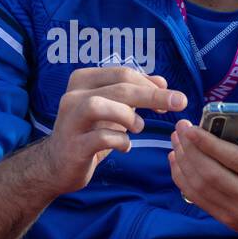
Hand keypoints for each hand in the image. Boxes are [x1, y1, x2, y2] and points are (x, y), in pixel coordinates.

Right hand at [43, 67, 186, 193]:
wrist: (57, 165)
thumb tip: (162, 81)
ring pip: (101, 106)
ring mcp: (70, 120)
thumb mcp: (113, 108)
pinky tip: (125, 146)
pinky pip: (100, 138)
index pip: (123, 73)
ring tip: (138, 128)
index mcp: (83, 80)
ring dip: (128, 116)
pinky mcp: (73, 145)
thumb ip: (134, 93)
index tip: (172, 98)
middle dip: (153, 96)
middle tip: (179, 103)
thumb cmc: (89, 132)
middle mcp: (73, 96)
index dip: (150, 84)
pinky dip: (120, 141)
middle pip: (119, 88)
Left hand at [168, 116, 237, 238]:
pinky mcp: (228, 220)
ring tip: (176, 142)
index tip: (192, 128)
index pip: (235, 159)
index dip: (209, 143)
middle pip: (211, 173)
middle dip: (190, 149)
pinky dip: (183, 180)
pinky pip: (199, 200)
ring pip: (201, 187)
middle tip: (180, 129)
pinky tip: (178, 162)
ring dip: (183, 163)